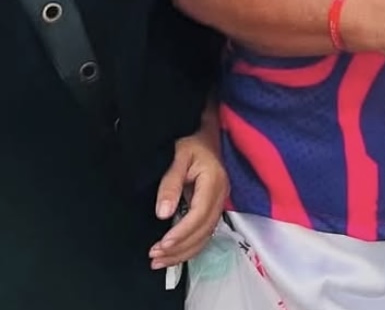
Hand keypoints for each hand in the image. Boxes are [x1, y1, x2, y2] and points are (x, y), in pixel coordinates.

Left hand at [148, 131, 228, 270]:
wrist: (203, 133)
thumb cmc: (190, 141)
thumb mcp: (178, 156)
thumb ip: (171, 184)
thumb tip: (163, 214)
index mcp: (214, 181)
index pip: (199, 214)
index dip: (182, 233)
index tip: (161, 244)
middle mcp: (221, 195)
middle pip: (204, 230)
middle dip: (180, 248)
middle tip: (154, 257)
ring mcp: (219, 202)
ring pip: (205, 235)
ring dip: (184, 252)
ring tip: (159, 261)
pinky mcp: (213, 207)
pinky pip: (204, 232)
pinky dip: (189, 246)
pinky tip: (173, 254)